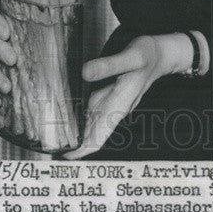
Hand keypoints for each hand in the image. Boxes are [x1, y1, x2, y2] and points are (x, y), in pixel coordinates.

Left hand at [64, 32, 193, 158]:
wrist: (161, 54)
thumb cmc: (148, 55)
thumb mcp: (131, 57)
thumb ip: (109, 65)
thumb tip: (84, 73)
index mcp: (119, 105)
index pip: (99, 137)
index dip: (82, 150)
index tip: (64, 156)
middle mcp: (115, 108)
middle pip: (92, 135)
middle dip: (73, 144)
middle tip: (51, 148)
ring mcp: (112, 103)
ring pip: (91, 124)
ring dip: (75, 131)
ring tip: (55, 136)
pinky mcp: (110, 95)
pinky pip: (93, 110)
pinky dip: (80, 115)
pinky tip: (67, 113)